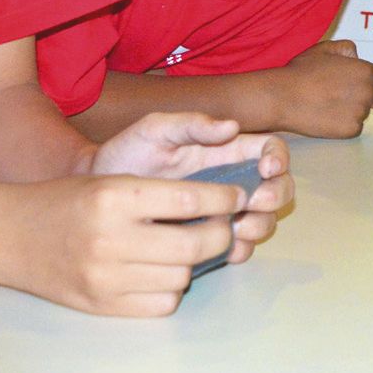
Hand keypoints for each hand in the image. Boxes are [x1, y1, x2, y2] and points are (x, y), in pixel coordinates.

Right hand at [0, 174, 244, 316]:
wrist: (10, 235)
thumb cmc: (66, 201)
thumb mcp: (110, 181)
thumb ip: (158, 194)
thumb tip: (219, 207)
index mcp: (115, 196)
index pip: (189, 198)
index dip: (223, 198)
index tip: (235, 197)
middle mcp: (111, 237)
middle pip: (194, 244)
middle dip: (220, 235)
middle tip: (222, 227)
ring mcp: (106, 277)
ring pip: (182, 277)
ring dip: (194, 264)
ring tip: (186, 249)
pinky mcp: (103, 305)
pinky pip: (161, 304)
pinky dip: (170, 290)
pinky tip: (160, 273)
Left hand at [91, 112, 293, 261]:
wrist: (95, 193)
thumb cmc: (126, 154)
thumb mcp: (155, 130)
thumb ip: (190, 123)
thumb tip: (231, 126)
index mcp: (224, 150)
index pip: (269, 149)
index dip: (278, 157)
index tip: (266, 168)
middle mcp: (230, 180)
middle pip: (277, 187)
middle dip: (275, 195)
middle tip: (254, 202)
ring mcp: (221, 211)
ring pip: (262, 220)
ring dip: (260, 225)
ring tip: (236, 228)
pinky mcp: (207, 238)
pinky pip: (238, 248)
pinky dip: (240, 250)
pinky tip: (224, 249)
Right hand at [267, 40, 372, 138]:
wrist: (283, 97)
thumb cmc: (301, 72)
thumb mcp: (324, 49)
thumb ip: (346, 48)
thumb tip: (356, 56)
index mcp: (365, 71)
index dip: (369, 81)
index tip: (356, 84)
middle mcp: (367, 92)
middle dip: (365, 97)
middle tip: (342, 96)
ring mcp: (360, 113)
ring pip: (364, 113)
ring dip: (353, 110)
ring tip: (330, 105)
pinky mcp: (350, 130)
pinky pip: (354, 128)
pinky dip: (344, 125)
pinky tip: (327, 117)